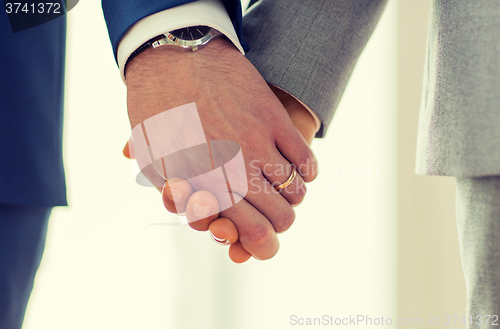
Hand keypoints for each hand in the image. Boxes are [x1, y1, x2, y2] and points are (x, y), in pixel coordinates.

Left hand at [125, 38, 317, 259]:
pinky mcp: (273, 120)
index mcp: (204, 188)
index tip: (264, 243)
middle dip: (279, 223)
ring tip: (284, 188)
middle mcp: (234, 172)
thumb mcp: (156, 164)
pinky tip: (298, 168)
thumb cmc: (159, 114)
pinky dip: (307, 172)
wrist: (174, 59)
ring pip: (296, 192)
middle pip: (279, 218)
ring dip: (293, 197)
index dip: (263, 246)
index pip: (251, 234)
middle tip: (275, 214)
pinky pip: (305, 160)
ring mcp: (258, 145)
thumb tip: (205, 221)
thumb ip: (180, 198)